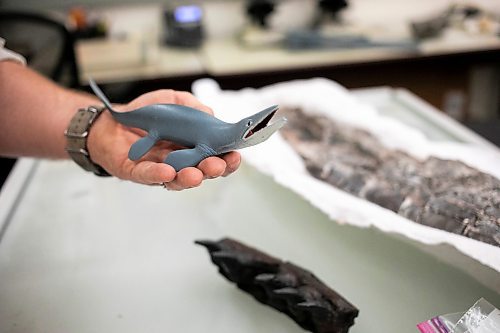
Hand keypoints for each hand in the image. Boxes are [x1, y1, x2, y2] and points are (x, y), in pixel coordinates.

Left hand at [87, 89, 240, 189]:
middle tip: (218, 165)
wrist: (112, 120)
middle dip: (212, 171)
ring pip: (178, 180)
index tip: (235, 155)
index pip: (215, 157)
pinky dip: (159, 175)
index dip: (227, 160)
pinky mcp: (136, 173)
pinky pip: (148, 176)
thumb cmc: (146, 114)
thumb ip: (191, 105)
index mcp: (193, 148)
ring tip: (196, 174)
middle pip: (201, 172)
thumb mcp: (172, 101)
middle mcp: (180, 162)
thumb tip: (209, 114)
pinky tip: (167, 171)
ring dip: (189, 178)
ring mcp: (159, 170)